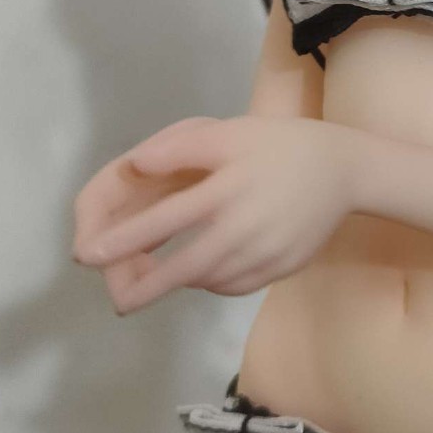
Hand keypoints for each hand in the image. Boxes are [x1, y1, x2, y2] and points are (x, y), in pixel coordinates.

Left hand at [71, 114, 354, 311]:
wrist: (343, 170)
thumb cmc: (279, 145)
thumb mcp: (231, 133)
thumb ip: (180, 148)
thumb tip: (133, 166)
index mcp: (226, 191)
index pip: (165, 221)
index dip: (123, 241)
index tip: (89, 256)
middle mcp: (244, 230)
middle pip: (183, 268)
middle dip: (145, 287)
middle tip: (118, 300)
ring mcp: (264, 255)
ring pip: (208, 279)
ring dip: (180, 282)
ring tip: (156, 280)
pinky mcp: (279, 271)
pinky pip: (235, 285)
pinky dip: (213, 281)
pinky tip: (206, 269)